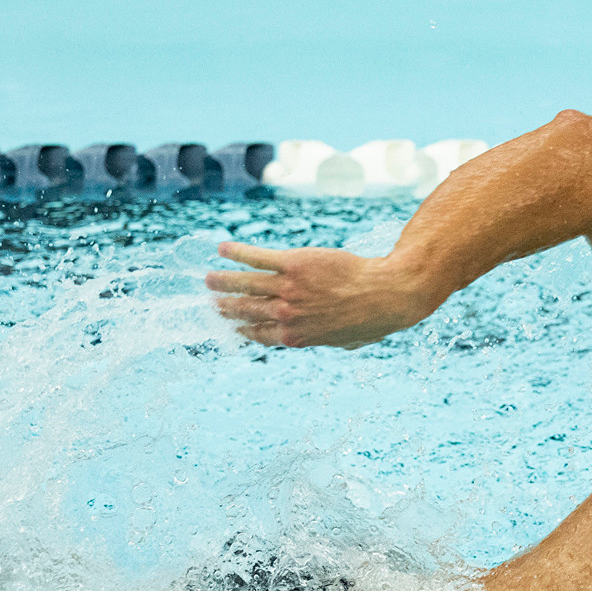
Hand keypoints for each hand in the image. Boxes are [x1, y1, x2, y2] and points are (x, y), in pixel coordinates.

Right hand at [205, 242, 430, 347]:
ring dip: (223, 281)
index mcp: (295, 336)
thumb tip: (338, 342)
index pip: (259, 334)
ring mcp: (286, 289)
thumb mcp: (347, 340)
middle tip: (213, 303)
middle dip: (227, 307)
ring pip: (245, 285)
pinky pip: (257, 258)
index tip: (234, 325)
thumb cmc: (372, 319)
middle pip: (247, 310)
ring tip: (209, 279)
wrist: (382, 293)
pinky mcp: (291, 264)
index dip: (244, 329)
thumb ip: (332, 340)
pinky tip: (223, 248)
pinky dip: (237, 253)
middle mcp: (285, 315)